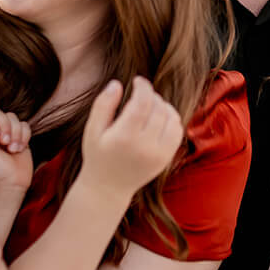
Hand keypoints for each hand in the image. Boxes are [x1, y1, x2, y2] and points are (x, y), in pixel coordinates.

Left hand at [0, 107, 32, 190]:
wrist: (8, 186)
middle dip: (4, 126)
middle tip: (4, 143)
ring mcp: (5, 133)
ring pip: (12, 117)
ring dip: (15, 133)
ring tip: (12, 149)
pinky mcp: (19, 137)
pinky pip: (24, 125)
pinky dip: (24, 136)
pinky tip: (19, 149)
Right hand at [79, 78, 182, 196]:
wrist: (108, 188)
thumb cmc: (98, 156)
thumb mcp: (92, 130)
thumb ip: (103, 105)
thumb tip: (117, 84)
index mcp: (125, 137)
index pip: (143, 103)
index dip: (143, 87)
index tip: (138, 81)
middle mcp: (145, 146)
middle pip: (158, 108)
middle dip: (152, 95)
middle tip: (141, 94)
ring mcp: (159, 154)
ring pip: (172, 118)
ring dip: (163, 105)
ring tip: (150, 105)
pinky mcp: (167, 158)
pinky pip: (177, 131)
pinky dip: (172, 119)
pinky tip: (159, 117)